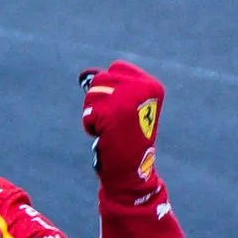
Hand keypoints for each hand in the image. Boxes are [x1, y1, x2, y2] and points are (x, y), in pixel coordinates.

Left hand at [81, 61, 164, 200]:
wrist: (132, 169)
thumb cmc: (127, 138)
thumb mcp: (124, 107)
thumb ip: (109, 86)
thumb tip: (86, 74)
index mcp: (151, 86)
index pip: (116, 68)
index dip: (110, 88)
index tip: (120, 109)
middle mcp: (142, 88)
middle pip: (101, 78)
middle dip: (100, 100)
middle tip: (114, 121)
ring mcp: (126, 99)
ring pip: (93, 93)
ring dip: (95, 113)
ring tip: (111, 128)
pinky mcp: (112, 113)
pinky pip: (89, 113)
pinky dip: (91, 126)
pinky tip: (106, 136)